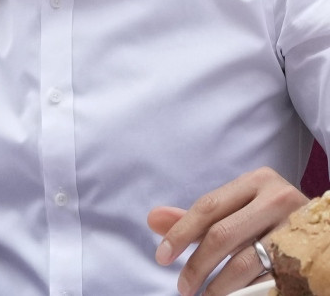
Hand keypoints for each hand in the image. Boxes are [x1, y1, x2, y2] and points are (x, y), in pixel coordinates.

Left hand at [148, 167, 306, 295]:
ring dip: (219, 285)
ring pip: (245, 261)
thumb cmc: (270, 220)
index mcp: (257, 181)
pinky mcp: (307, 256)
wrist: (323, 234)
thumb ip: (196, 218)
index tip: (162, 257)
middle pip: (223, 234)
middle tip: (183, 286)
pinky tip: (231, 295)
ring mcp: (296, 228)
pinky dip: (244, 290)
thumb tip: (153, 219)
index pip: (208, 207)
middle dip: (197, 265)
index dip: (180, 233)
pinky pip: (268, 278)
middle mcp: (279, 199)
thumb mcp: (236, 211)